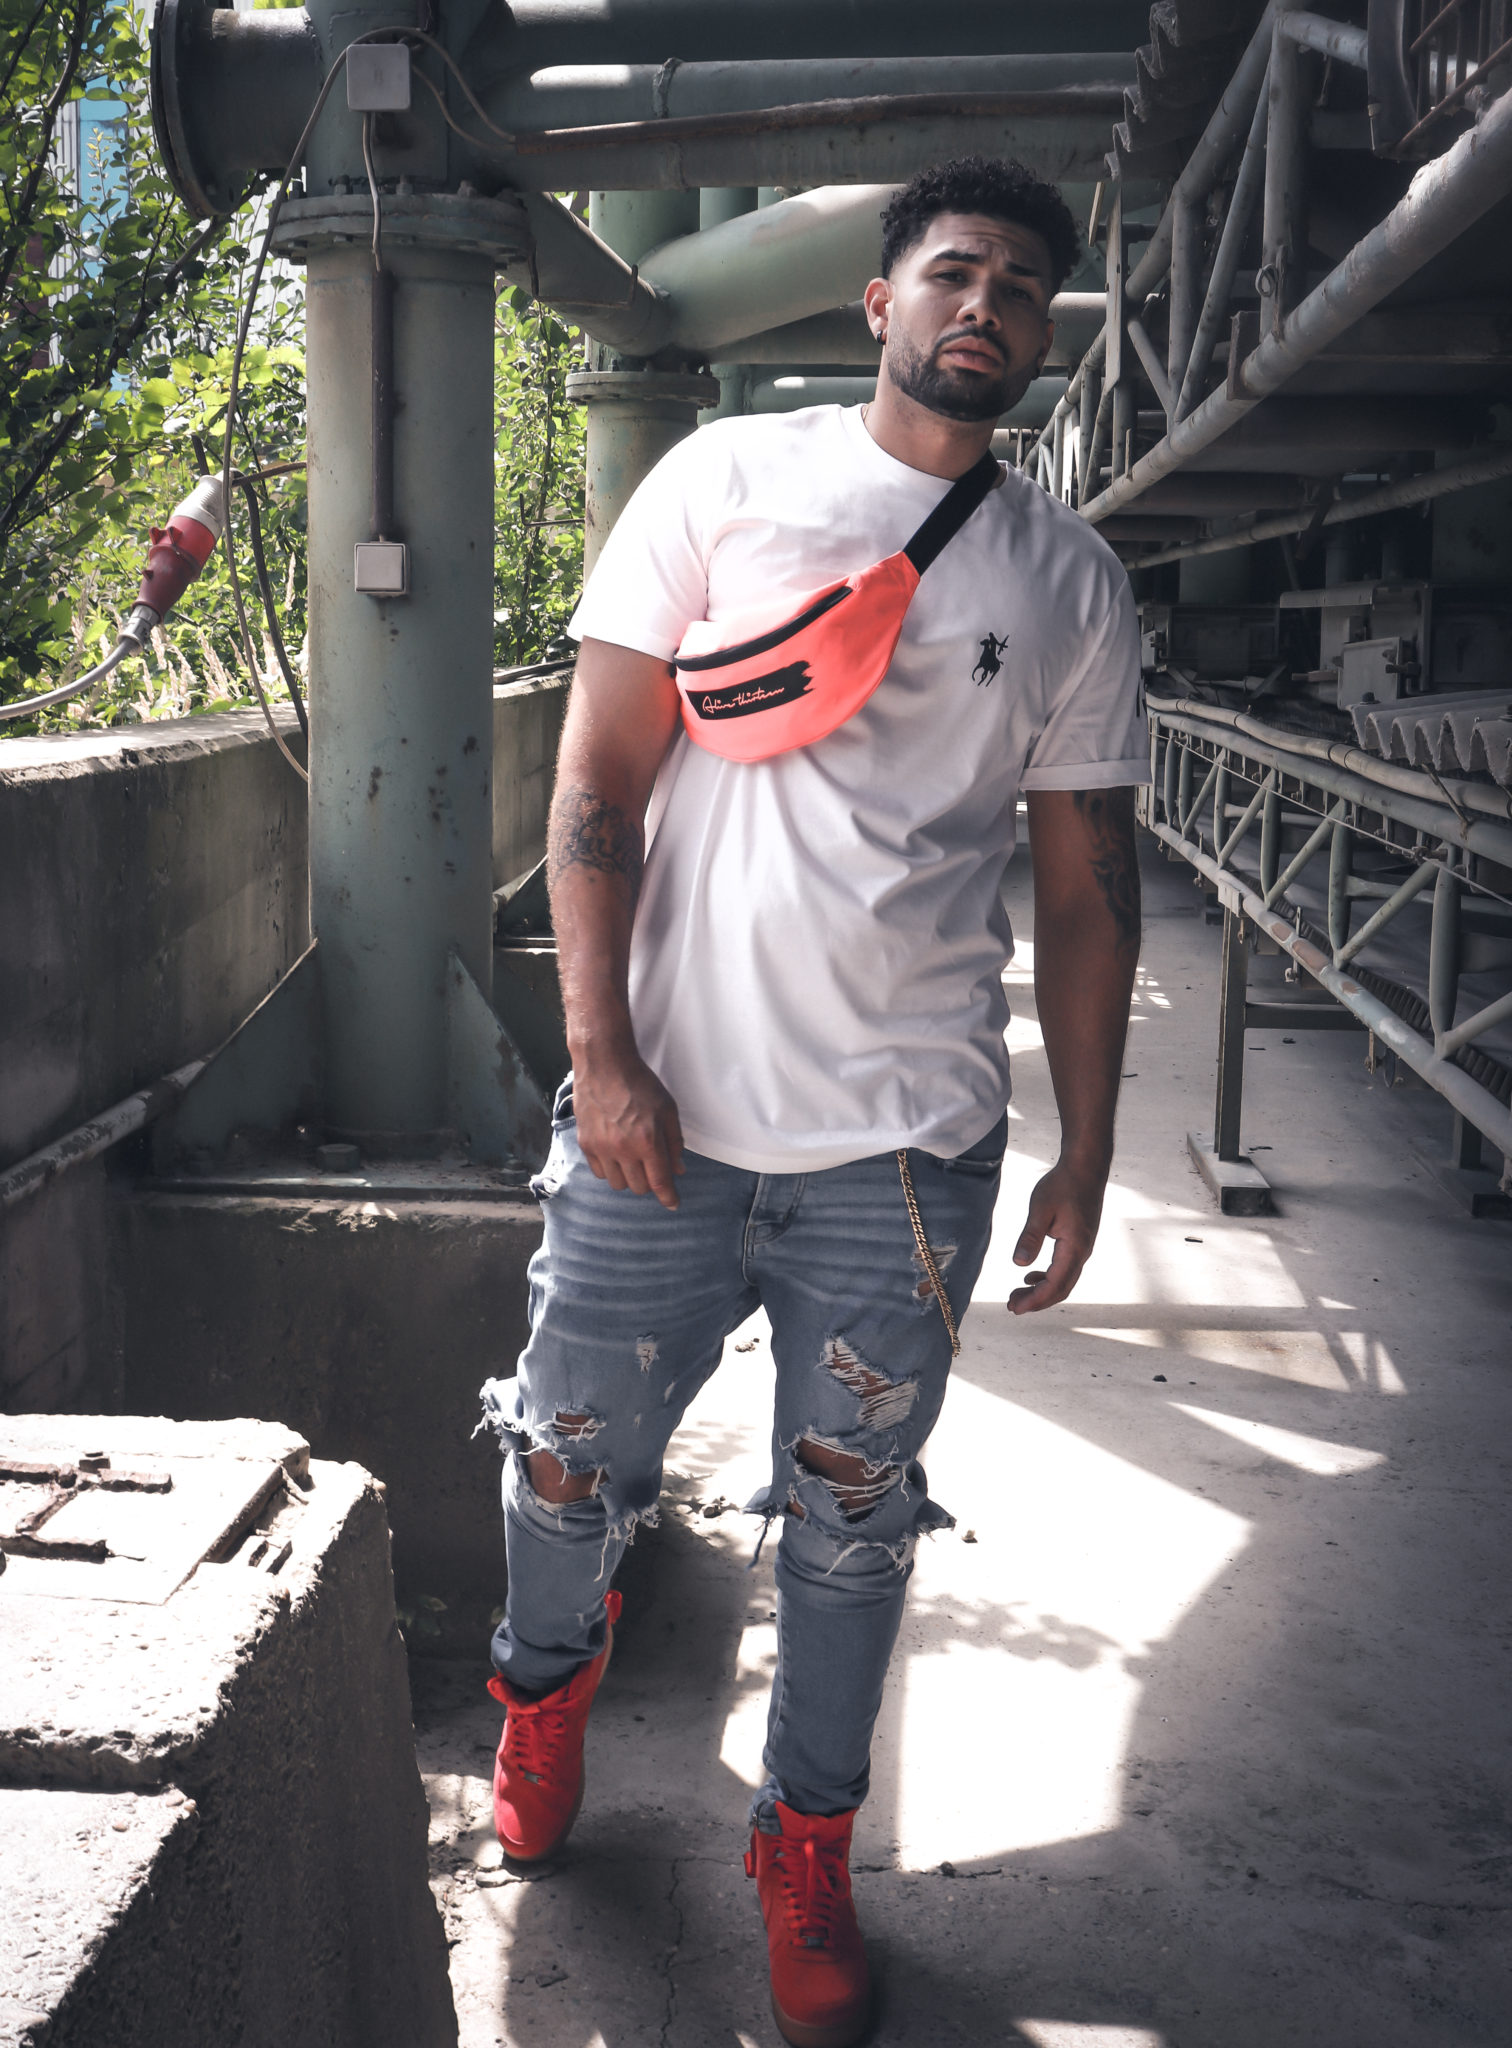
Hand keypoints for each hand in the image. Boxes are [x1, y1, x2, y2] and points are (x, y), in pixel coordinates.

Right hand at [572, 1052, 685, 1208]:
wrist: (604, 1064)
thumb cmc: (640, 1083)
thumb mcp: (667, 1109)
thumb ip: (674, 1142)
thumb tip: (677, 1170)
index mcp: (648, 1140)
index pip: (659, 1182)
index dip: (669, 1197)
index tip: (673, 1204)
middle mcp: (623, 1149)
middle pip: (639, 1187)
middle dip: (650, 1182)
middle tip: (652, 1166)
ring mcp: (601, 1148)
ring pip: (618, 1184)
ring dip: (629, 1178)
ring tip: (633, 1160)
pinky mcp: (585, 1144)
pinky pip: (600, 1173)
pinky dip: (610, 1170)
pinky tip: (616, 1154)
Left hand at [1008, 1156, 1106, 1312]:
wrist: (1086, 1168)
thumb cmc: (1063, 1185)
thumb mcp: (1041, 1209)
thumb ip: (1031, 1237)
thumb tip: (1018, 1264)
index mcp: (1075, 1248)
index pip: (1055, 1285)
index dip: (1034, 1301)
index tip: (1014, 1308)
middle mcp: (1082, 1253)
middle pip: (1061, 1289)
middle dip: (1036, 1301)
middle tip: (1011, 1306)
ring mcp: (1083, 1248)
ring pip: (1064, 1281)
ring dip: (1041, 1291)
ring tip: (1017, 1295)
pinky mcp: (1079, 1242)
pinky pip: (1065, 1269)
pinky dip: (1048, 1278)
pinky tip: (1031, 1276)